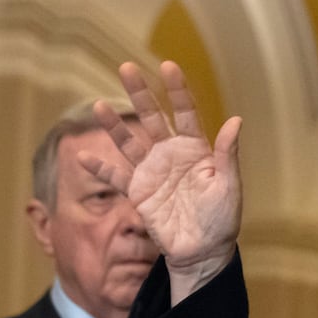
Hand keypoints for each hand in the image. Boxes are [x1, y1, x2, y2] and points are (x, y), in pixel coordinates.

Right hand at [83, 60, 241, 303]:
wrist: (203, 251)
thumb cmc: (222, 220)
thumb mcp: (228, 186)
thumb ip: (227, 154)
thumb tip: (236, 120)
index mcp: (196, 150)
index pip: (186, 113)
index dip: (178, 90)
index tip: (168, 65)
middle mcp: (171, 155)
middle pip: (152, 118)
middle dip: (140, 93)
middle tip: (126, 67)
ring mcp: (152, 172)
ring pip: (129, 142)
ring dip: (114, 125)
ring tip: (98, 105)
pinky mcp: (138, 193)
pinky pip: (115, 178)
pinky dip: (100, 169)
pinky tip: (81, 157)